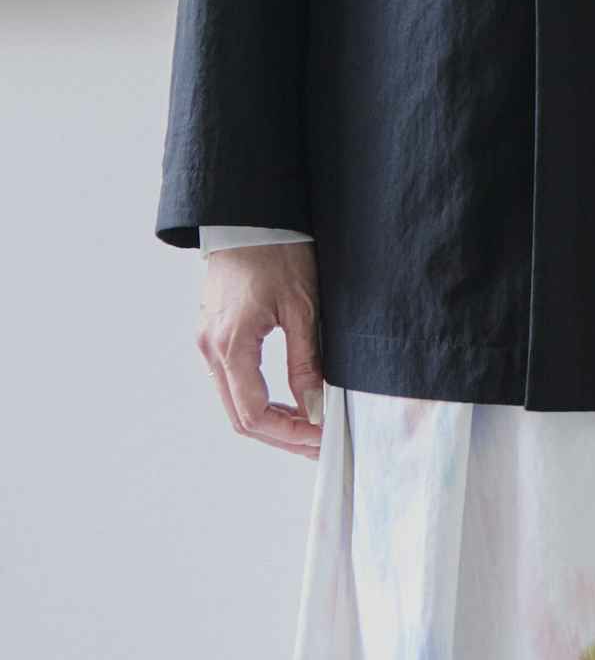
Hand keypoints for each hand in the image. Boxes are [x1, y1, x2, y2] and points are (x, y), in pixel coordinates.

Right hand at [197, 242, 324, 456]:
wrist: (248, 215)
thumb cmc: (277, 251)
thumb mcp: (301, 306)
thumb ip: (305, 360)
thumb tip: (315, 407)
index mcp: (231, 345)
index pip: (255, 415)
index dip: (290, 434)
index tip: (322, 438)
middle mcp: (211, 350)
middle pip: (240, 417)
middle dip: (281, 436)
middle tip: (319, 444)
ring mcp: (208, 343)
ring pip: (234, 403)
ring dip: (270, 421)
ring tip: (309, 427)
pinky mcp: (213, 334)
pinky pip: (231, 382)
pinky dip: (258, 399)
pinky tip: (287, 401)